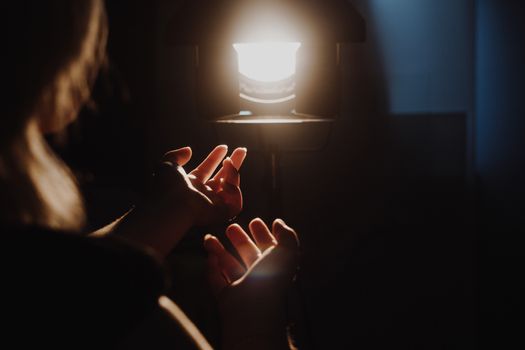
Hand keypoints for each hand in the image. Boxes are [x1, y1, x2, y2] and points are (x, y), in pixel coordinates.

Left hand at [162, 145, 246, 225]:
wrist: (172, 205)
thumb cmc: (167, 187)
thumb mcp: (166, 165)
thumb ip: (176, 156)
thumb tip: (188, 150)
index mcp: (190, 185)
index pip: (206, 170)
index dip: (215, 158)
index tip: (223, 147)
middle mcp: (203, 195)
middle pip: (223, 177)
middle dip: (233, 163)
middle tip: (241, 150)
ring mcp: (213, 205)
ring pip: (231, 188)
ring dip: (233, 173)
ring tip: (228, 162)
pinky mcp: (222, 214)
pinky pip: (236, 204)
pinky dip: (234, 190)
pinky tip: (225, 182)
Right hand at [203, 218, 298, 348]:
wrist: (254, 311)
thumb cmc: (272, 280)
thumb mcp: (286, 253)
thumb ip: (287, 236)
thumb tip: (279, 223)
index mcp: (275, 268)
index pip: (270, 248)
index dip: (263, 234)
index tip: (254, 221)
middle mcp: (259, 278)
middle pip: (249, 255)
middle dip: (240, 240)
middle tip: (230, 227)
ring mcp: (242, 289)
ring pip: (230, 266)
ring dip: (220, 251)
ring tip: (209, 237)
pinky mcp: (226, 298)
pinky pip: (217, 281)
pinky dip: (212, 269)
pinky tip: (208, 256)